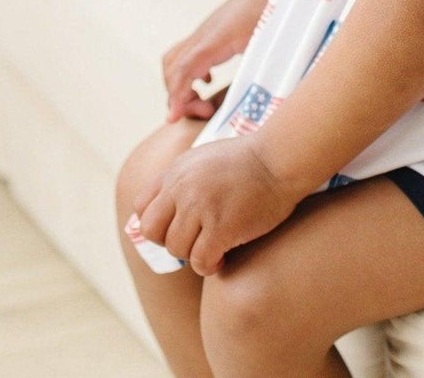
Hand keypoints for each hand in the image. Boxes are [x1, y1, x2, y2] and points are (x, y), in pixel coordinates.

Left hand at [131, 136, 306, 275]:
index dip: (158, 222)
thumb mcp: (206, 158)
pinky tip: (223, 257)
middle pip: (152, 231)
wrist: (281, 159)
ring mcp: (200, 207)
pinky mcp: (220, 227)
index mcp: (177, 171)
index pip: (143, 207)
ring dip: (194, 254)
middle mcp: (182, 187)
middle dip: (170, 241)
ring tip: (214, 249)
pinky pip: (200, 261)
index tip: (178, 227)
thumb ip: (182, 180)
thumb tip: (166, 209)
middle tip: (193, 241)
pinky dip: (210, 266)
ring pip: (176, 249)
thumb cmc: (250, 161)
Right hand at [162, 0, 269, 120]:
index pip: (182, 70)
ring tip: (202, 101)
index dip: (176, 96)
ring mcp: (205, 32)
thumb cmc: (272, 11)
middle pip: (172, 67)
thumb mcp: (264, 45)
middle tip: (203, 111)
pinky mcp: (211, 32)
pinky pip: (188, 53)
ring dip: (180, 84)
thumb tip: (250, 102)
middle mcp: (204, 35)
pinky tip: (209, 83)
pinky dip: (189, 74)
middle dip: (178, 95)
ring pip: (175, 59)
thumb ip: (253, 72)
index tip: (174, 118)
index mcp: (214, 40)